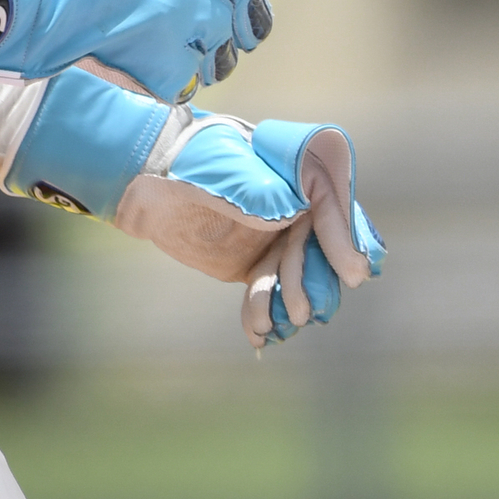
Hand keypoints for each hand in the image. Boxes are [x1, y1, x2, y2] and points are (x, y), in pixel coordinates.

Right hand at [0, 0, 268, 103]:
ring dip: (209, 54)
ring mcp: (189, 23)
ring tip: (189, 52)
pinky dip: (177, 76)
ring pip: (220, 50)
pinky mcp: (170, 61)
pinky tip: (162, 69)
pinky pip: (188, 77)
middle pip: (241, 13)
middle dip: (236, 24)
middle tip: (229, 33)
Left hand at [5, 68, 384, 348]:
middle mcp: (305, 201)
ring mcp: (285, 233)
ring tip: (267, 327)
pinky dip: (266, 313)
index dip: (344, 240)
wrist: (143, 180)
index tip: (354, 275)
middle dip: (313, 283)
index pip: (334, 203)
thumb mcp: (224, 172)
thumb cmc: (185, 163)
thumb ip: (262, 192)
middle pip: (324, 247)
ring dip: (287, 305)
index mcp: (305, 164)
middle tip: (301, 313)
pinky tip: (257, 336)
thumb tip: (300, 212)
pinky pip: (273, 289)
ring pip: (300, 275)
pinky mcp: (262, 258)